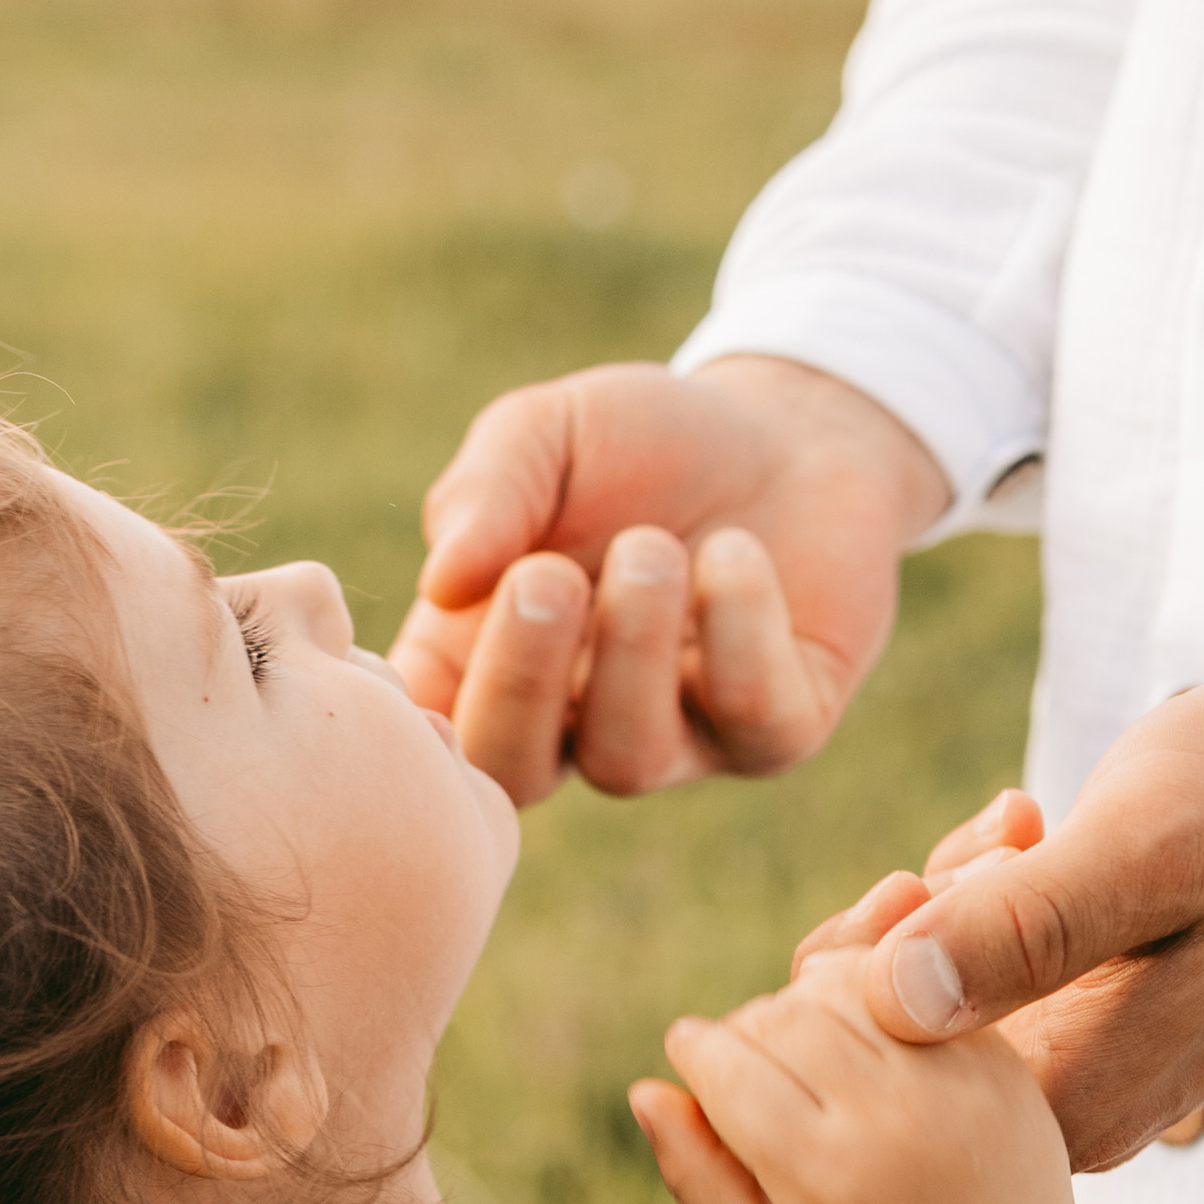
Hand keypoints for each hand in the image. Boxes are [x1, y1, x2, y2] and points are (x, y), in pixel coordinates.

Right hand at [389, 356, 947, 801]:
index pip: (425, 737)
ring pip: (628, 759)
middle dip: (519, 681)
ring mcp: (676, 742)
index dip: (414, 714)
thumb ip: (485, 493)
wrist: (789, 430)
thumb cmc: (643, 442)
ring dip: (632, 646)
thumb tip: (440, 583)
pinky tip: (734, 552)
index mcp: (487, 666)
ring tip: (649, 545)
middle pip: (514, 773)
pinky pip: (751, 719)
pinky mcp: (778, 731)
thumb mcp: (545, 435)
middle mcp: (573, 727)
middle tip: (543, 577)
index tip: (441, 615)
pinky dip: (738, 630)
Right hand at [629, 954, 1079, 1203]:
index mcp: (830, 1176)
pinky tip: (856, 1036)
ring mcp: (955, 1080)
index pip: (728, 1067)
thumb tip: (644, 1090)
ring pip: (840, 984)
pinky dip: (865, 993)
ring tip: (799, 1048)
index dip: (694, 1052)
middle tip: (745, 1061)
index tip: (690, 1055)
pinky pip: (906, 987)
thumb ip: (698, 1177)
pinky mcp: (994, 1056)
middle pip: (779, 1015)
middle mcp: (896, 1118)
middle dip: (745, 1027)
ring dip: (801, 1001)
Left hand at [809, 683, 1203, 1170]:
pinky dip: (984, 899)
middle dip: (902, 933)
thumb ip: (1023, 930)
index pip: (877, 1083)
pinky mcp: (1084, 1023)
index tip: (916, 884)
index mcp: (1068, 1106)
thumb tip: (892, 1002)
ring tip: (1022, 832)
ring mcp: (1077, 1072)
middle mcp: (1066, 1117)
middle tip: (987, 849)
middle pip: (890, 1052)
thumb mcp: (1141, 851)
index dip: (858, 976)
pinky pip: (979, 976)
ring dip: (946, 902)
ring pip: (927, 1001)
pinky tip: (1033, 835)